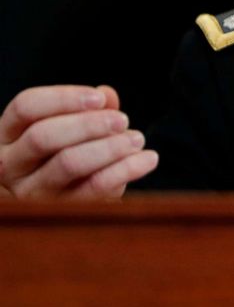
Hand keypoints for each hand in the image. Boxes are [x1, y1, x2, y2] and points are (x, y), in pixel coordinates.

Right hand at [0, 85, 157, 198]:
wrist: (71, 195)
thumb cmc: (70, 149)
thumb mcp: (74, 125)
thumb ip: (90, 107)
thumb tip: (107, 94)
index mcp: (8, 134)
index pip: (26, 107)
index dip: (63, 98)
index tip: (99, 98)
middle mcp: (11, 165)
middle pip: (42, 136)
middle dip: (88, 124)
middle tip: (122, 120)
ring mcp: (31, 192)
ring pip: (67, 163)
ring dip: (109, 147)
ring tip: (138, 139)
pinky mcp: (60, 211)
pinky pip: (94, 189)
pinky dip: (126, 170)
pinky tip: (147, 159)